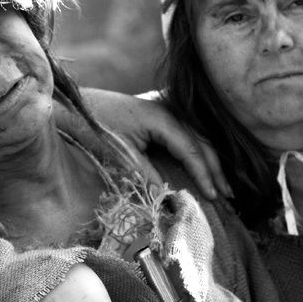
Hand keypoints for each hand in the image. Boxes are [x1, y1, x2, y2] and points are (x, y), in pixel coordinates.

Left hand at [79, 88, 228, 198]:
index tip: (213, 196)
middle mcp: (169, 111)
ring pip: (197, 138)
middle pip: (201, 141)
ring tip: (221, 185)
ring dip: (209, 162)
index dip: (204, 174)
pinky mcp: (158, 115)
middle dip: (215, 169)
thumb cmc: (94, 127)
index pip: (191, 149)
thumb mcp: (119, 153)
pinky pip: (185, 135)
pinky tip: (202, 168)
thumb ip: (145, 173)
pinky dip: (196, 153)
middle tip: (227, 195)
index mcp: (162, 118)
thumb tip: (168, 196)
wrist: (75, 105)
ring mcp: (165, 111)